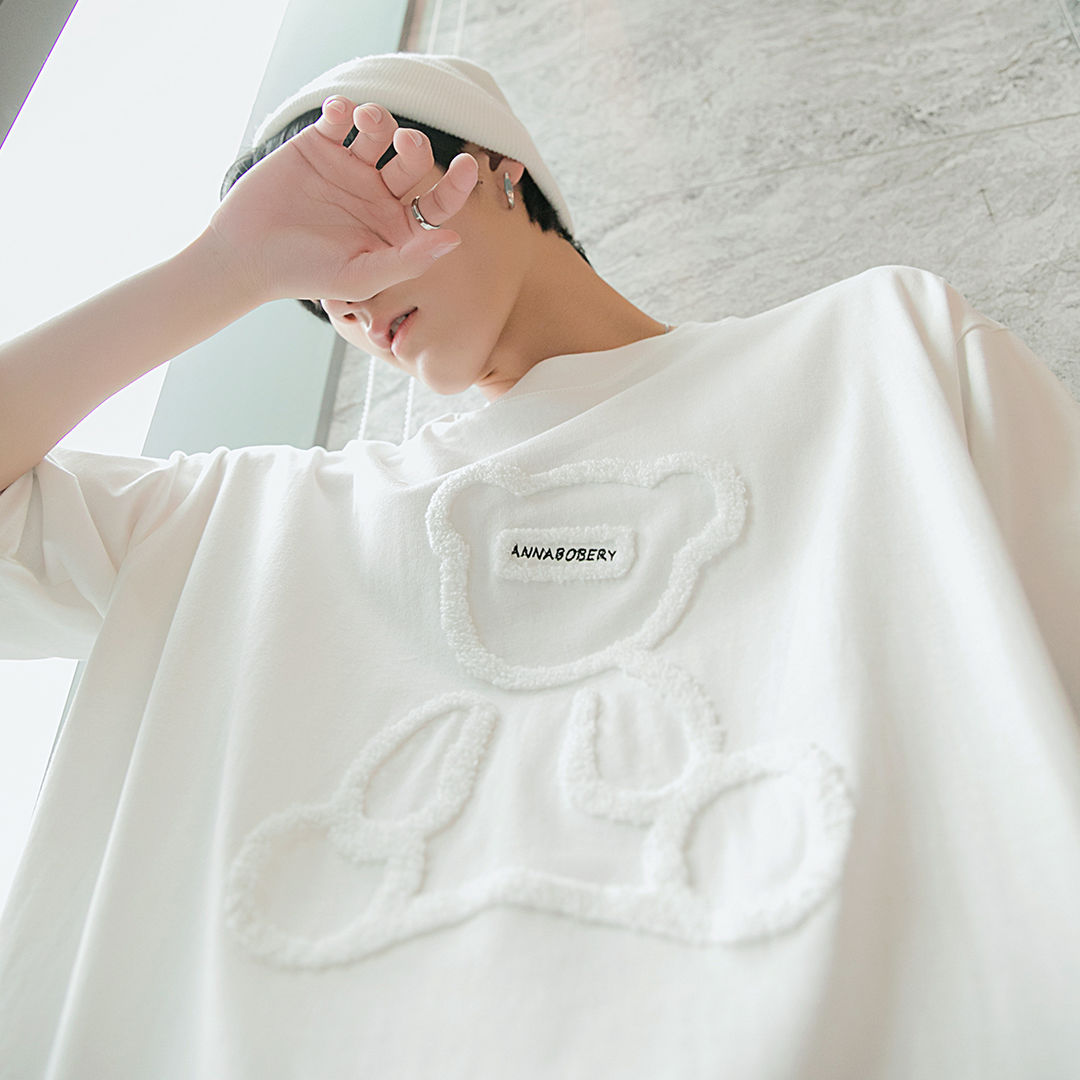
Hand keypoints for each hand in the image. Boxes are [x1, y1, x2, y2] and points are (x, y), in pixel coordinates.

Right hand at [204, 96, 478, 305]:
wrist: (246, 256)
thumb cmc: (305, 275)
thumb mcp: (360, 277)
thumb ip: (407, 261)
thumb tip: (454, 240)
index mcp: (396, 228)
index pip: (437, 203)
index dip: (456, 186)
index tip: (469, 167)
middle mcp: (378, 195)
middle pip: (412, 161)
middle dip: (416, 147)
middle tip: (405, 143)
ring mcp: (350, 167)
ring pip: (380, 132)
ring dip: (380, 119)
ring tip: (365, 121)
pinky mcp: (318, 145)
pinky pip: (340, 117)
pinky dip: (343, 108)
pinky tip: (337, 113)